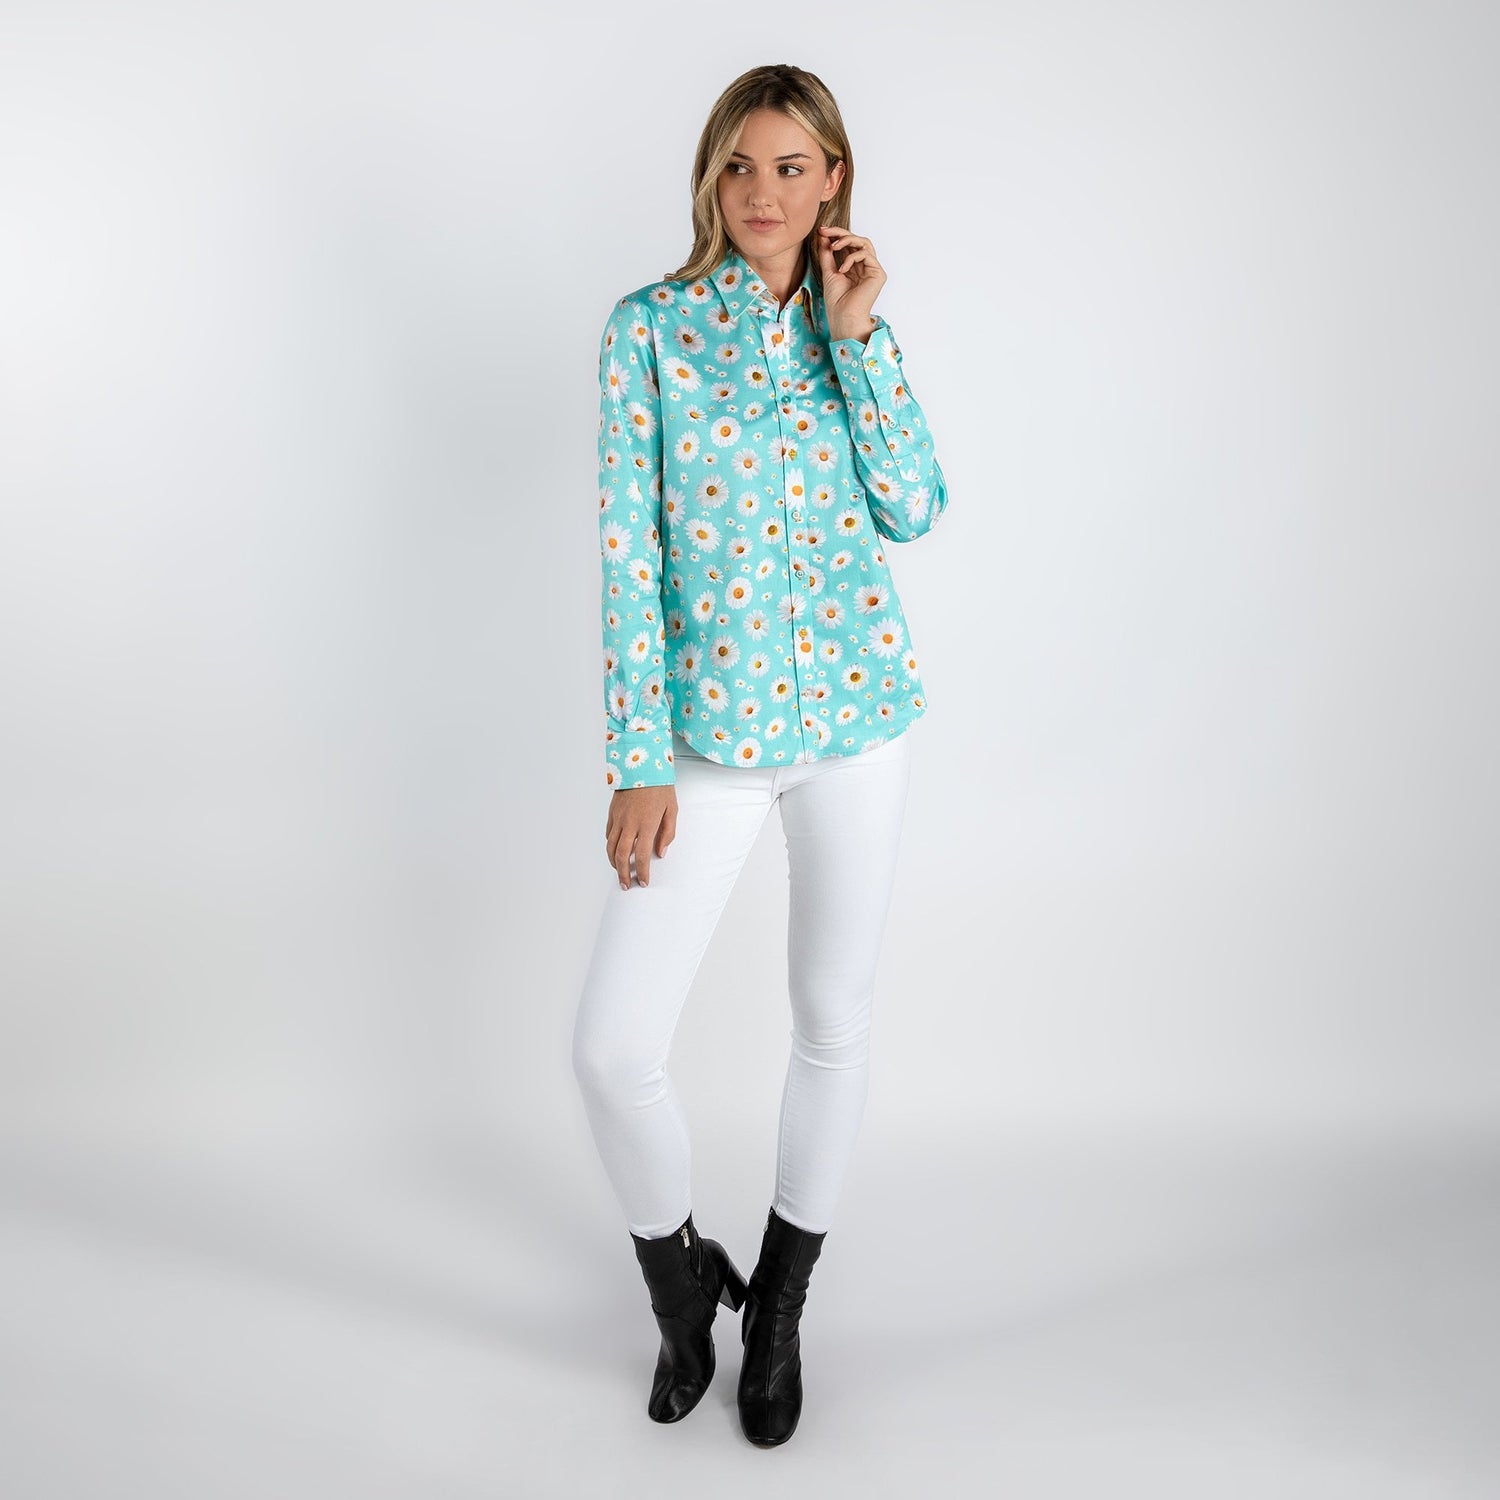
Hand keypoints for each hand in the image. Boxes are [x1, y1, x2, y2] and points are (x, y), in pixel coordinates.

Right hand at [606, 785, 676, 889]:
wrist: (641, 765)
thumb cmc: (660, 786)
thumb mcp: (672, 809)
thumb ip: (668, 833)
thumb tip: (661, 853)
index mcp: (647, 824)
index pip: (643, 855)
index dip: (642, 872)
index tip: (643, 882)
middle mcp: (630, 823)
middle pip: (621, 855)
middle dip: (622, 873)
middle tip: (625, 885)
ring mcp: (618, 818)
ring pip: (610, 846)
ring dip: (613, 863)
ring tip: (618, 872)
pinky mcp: (612, 812)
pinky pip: (608, 834)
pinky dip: (610, 846)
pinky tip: (615, 852)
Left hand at [817, 224, 885, 340]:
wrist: (842, 317)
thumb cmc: (836, 301)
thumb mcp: (828, 271)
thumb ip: (827, 253)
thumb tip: (823, 236)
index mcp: (855, 267)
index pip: (849, 244)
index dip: (836, 234)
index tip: (822, 230)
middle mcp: (865, 267)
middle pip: (858, 239)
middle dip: (841, 232)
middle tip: (826, 231)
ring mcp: (873, 270)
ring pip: (864, 243)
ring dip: (847, 240)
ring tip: (834, 247)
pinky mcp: (878, 274)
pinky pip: (866, 254)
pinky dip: (852, 257)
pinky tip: (842, 269)